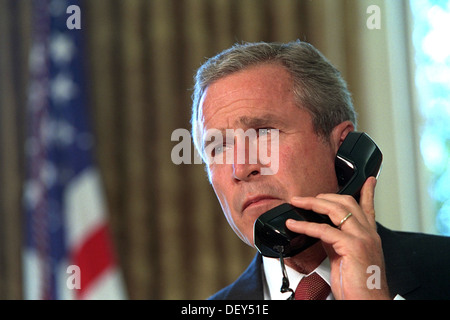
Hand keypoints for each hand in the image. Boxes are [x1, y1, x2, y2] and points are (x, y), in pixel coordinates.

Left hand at [286, 177, 389, 299]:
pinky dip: (305, 226)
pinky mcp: (352, 246)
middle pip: (347, 202)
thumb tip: (320, 229)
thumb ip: (335, 240)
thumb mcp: (345, 257)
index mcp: (369, 235)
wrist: (368, 302)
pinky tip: (293, 225)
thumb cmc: (358, 285)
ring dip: (312, 203)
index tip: (368, 179)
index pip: (368, 207)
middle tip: (305, 197)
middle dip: (323, 196)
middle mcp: (368, 233)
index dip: (367, 191)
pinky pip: (324, 230)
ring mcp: (362, 238)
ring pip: (336, 209)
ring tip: (296, 202)